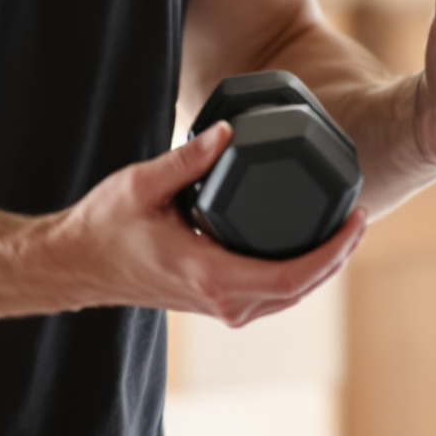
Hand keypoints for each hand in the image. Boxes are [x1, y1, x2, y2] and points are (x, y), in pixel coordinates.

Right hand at [44, 125, 365, 326]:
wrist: (74, 266)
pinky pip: (271, 293)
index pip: (294, 276)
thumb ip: (187, 158)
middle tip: (361, 214)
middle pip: (302, 289)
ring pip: (288, 296)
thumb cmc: (103, 226)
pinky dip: (297, 272)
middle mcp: (221, 299)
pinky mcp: (215, 299)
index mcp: (210, 274)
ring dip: (322, 265)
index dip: (334, 250)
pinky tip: (309, 244)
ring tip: (345, 227)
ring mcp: (218, 305)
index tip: (356, 219)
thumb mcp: (141, 184)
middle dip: (338, 255)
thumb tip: (227, 130)